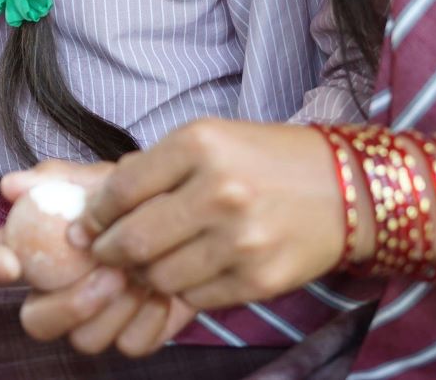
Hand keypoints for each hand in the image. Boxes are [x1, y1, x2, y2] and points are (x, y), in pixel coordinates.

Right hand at [0, 160, 193, 358]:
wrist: (178, 218)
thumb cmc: (124, 196)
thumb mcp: (91, 178)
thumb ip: (54, 179)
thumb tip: (11, 186)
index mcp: (25, 252)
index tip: (9, 262)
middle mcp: (50, 294)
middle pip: (36, 324)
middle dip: (71, 305)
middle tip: (109, 273)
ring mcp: (89, 320)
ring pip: (86, 341)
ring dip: (118, 308)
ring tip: (143, 271)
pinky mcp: (129, 334)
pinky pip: (130, 345)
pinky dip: (150, 318)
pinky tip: (162, 288)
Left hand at [83, 120, 341, 311]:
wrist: (348, 189)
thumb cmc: (266, 159)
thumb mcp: (209, 139)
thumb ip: (154, 167)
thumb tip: (97, 206)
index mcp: (199, 145)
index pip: (122, 190)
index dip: (96, 215)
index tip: (87, 226)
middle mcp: (219, 191)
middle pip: (133, 241)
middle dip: (108, 253)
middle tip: (104, 254)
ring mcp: (241, 240)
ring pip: (160, 276)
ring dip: (145, 275)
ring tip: (149, 264)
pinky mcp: (260, 280)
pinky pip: (196, 298)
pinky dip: (184, 289)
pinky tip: (190, 272)